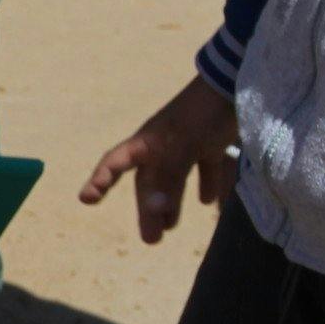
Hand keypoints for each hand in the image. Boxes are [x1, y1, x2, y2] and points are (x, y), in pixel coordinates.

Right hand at [76, 76, 236, 244]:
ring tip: (173, 227)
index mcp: (148, 143)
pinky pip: (208, 169)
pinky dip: (210, 185)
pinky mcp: (213, 142)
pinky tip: (212, 202)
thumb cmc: (202, 114)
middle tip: (151, 239)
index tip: (87, 200)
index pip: (115, 163)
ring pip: (175, 178)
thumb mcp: (182, 146)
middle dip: (148, 208)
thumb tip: (154, 210)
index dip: (100, 180)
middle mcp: (163, 145)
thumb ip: (168, 177)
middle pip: (149, 181)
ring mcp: (189, 143)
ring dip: (174, 202)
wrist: (237, 85)